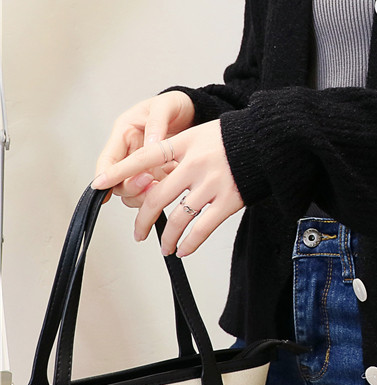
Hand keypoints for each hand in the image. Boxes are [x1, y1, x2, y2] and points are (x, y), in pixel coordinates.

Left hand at [91, 120, 243, 256]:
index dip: (119, 171)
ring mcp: (211, 184)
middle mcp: (194, 164)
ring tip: (164, 248)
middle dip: (142, 220)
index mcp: (184, 144)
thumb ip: (176, 154)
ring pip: (177, 218)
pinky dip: (190, 242)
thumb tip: (152, 181)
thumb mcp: (199, 135)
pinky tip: (184, 249)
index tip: (99, 183)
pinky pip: (202, 228)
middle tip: (138, 232)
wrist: (269, 141)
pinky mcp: (228, 201)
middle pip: (156, 197)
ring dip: (167, 238)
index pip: (143, 158)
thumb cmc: (233, 138)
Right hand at [94, 92, 195, 206]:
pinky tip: (174, 183)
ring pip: (134, 191)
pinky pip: (154, 192)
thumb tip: (149, 145)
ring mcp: (144, 166)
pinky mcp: (159, 174)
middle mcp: (131, 153)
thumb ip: (156, 123)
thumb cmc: (175, 105)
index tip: (103, 186)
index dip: (104, 176)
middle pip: (118, 181)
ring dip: (145, 194)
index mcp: (125, 134)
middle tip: (150, 180)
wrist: (195, 110)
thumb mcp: (165, 105)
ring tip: (162, 185)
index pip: (108, 160)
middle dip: (131, 186)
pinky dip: (161, 193)